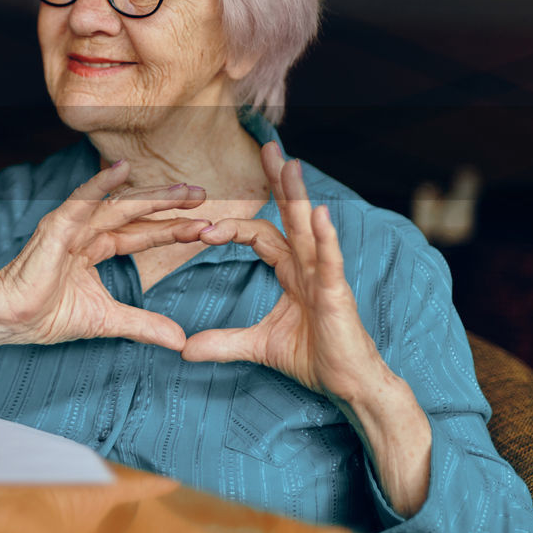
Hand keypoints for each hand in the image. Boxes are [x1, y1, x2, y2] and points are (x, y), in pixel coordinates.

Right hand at [0, 160, 210, 350]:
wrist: (11, 320)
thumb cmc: (47, 316)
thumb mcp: (107, 320)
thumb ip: (143, 325)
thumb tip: (180, 341)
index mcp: (96, 248)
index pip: (141, 235)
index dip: (172, 230)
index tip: (204, 226)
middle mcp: (86, 232)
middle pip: (136, 215)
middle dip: (170, 205)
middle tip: (203, 196)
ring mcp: (72, 226)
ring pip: (119, 206)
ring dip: (151, 197)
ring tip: (183, 190)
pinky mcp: (57, 227)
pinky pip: (81, 201)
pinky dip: (101, 185)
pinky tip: (122, 170)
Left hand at [181, 142, 388, 403]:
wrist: (349, 386)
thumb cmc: (315, 358)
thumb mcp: (259, 347)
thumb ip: (223, 342)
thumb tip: (183, 349)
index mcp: (292, 271)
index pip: (261, 235)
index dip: (232, 229)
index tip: (201, 230)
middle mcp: (309, 266)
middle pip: (291, 215)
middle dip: (279, 182)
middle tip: (267, 146)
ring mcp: (325, 277)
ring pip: (309, 228)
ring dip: (299, 197)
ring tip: (289, 165)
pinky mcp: (337, 294)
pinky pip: (330, 262)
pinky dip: (326, 239)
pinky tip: (320, 215)